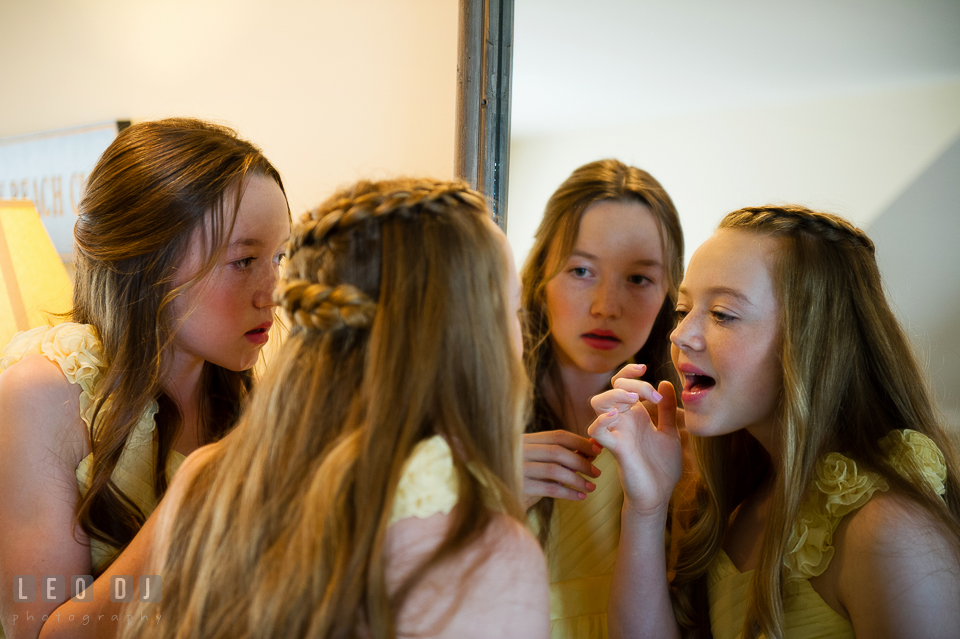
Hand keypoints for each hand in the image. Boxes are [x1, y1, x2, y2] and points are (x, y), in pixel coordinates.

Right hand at [521, 430, 602, 509]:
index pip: (557, 435)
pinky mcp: (519, 487)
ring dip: (577, 479)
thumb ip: (561, 456)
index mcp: (526, 440)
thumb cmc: (524, 479)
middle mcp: (520, 450)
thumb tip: (592, 449)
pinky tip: (580, 497)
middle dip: (581, 462)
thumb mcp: (540, 464)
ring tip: (591, 487)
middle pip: (557, 451)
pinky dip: (568, 493)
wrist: (498, 499)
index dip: (580, 442)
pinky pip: (550, 489)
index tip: (598, 450)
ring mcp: (517, 468)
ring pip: (554, 470)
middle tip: (597, 472)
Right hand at [588, 367, 681, 517]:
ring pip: (597, 403)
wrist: (659, 495)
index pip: (622, 382)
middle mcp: (623, 420)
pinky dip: (601, 420)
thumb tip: (665, 383)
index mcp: (635, 414)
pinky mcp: (615, 448)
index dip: (630, 371)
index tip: (647, 369)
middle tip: (652, 397)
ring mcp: (617, 432)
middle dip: (630, 382)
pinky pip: (596, 430)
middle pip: (611, 387)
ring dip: (614, 395)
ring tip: (633, 399)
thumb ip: (667, 409)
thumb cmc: (662, 466)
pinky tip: (617, 415)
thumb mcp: (671, 432)